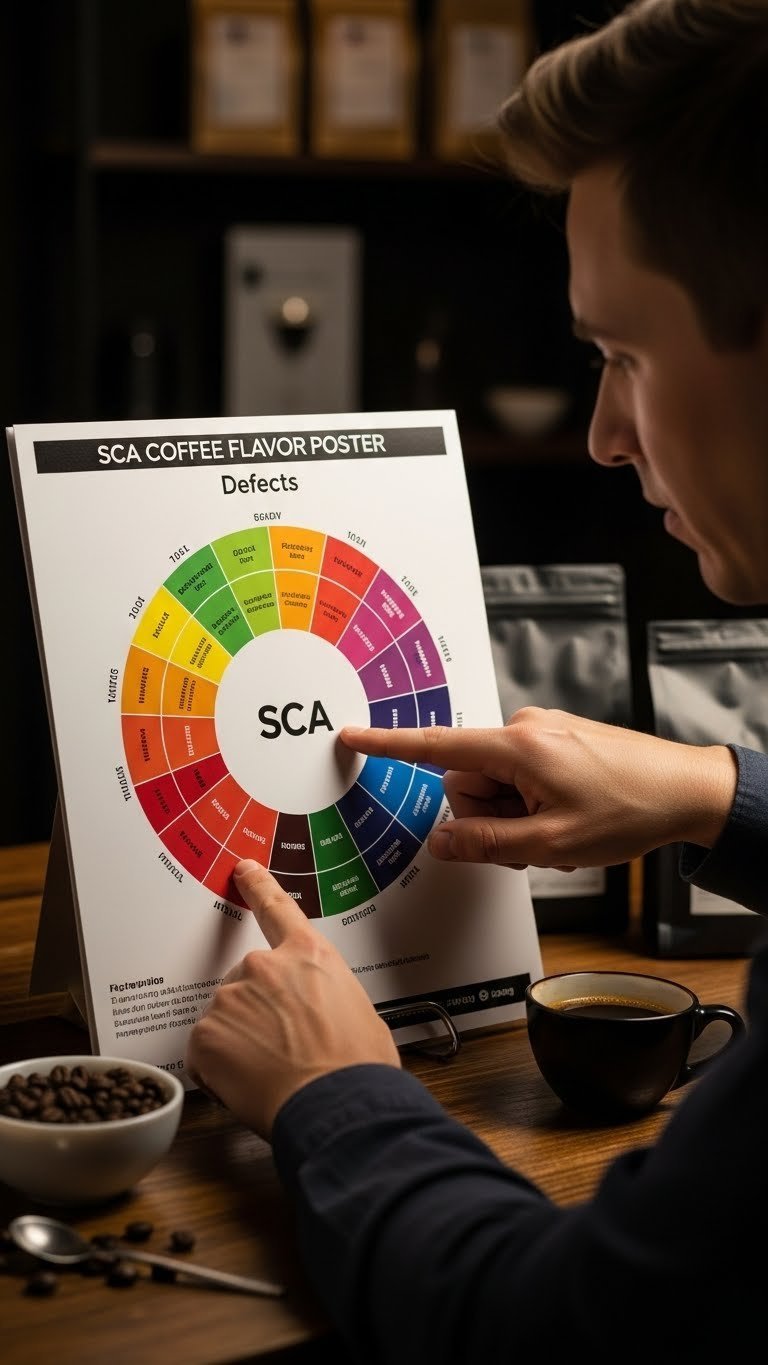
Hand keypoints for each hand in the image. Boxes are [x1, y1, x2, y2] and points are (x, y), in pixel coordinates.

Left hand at [186, 860, 399, 1137]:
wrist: (338, 1105)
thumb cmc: (358, 1067)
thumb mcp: (360, 1012)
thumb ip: (327, 994)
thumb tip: (322, 1011)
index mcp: (308, 955)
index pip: (277, 908)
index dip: (258, 886)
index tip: (243, 869)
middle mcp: (265, 966)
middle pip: (248, 981)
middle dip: (258, 1010)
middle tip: (283, 1047)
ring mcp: (231, 997)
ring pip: (226, 1016)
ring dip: (240, 1039)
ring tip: (272, 1069)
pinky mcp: (206, 1033)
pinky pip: (206, 1049)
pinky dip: (220, 1067)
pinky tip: (250, 1081)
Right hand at [341, 708, 736, 869]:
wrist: (687, 790)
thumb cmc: (631, 808)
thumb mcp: (551, 844)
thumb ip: (486, 844)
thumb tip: (441, 842)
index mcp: (518, 747)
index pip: (436, 746)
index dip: (388, 745)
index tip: (352, 736)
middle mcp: (525, 730)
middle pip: (467, 781)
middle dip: (488, 817)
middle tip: (532, 839)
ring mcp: (542, 734)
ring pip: (494, 784)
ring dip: (513, 816)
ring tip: (557, 830)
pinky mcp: (555, 742)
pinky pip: (519, 778)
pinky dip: (530, 805)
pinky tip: (566, 819)